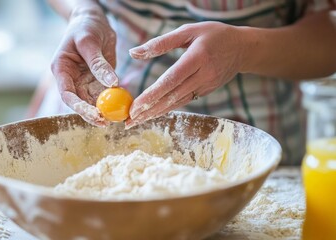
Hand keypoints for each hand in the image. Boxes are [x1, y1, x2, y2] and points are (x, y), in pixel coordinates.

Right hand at [51, 9, 117, 126]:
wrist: (92, 20)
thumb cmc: (86, 27)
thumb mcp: (89, 42)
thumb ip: (98, 64)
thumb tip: (112, 84)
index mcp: (61, 69)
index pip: (67, 94)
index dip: (79, 107)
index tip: (95, 114)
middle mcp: (71, 79)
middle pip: (80, 102)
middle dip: (93, 113)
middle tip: (108, 122)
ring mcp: (84, 81)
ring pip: (93, 101)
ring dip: (104, 110)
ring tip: (119, 117)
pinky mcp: (97, 81)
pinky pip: (104, 94)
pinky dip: (113, 100)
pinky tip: (124, 105)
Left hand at [126, 22, 246, 127]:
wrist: (243, 48)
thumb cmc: (213, 35)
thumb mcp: (188, 30)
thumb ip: (160, 42)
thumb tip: (133, 52)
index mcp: (198, 57)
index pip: (171, 80)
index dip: (152, 95)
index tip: (135, 106)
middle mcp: (203, 75)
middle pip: (172, 96)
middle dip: (149, 110)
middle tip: (130, 120)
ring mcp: (206, 85)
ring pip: (177, 102)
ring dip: (156, 113)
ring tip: (137, 121)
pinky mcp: (206, 91)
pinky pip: (184, 101)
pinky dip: (167, 108)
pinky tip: (153, 113)